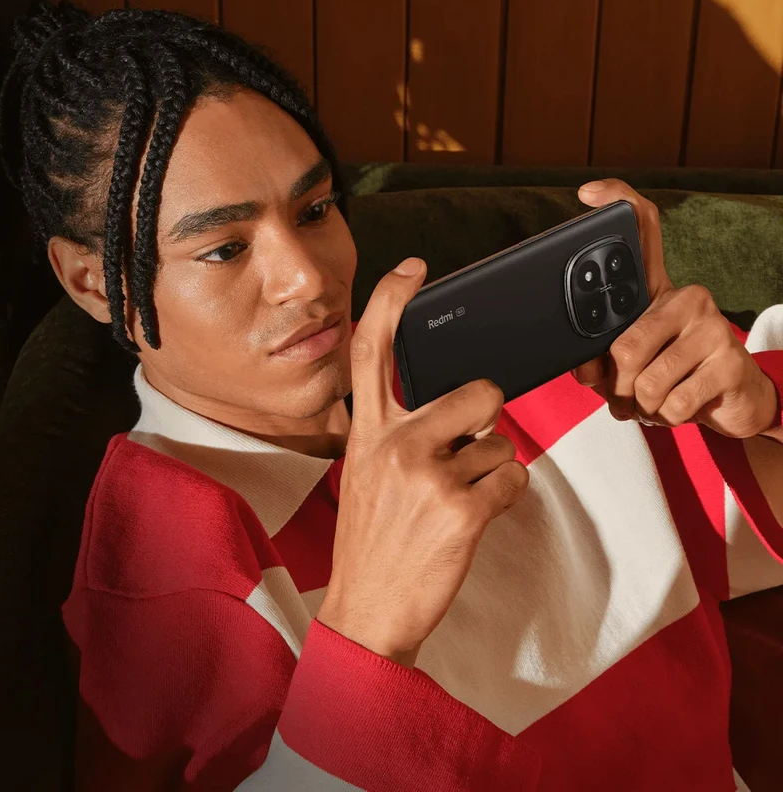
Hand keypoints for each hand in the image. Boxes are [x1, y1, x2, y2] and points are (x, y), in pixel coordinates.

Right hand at [317, 257, 529, 667]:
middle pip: (477, 391)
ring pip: (501, 444)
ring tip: (456, 501)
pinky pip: (514, 479)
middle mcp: (395, 444)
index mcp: (367, 432)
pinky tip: (473, 518)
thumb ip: (397, 431)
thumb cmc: (372, 540)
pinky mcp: (463, 510)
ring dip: (491, 471)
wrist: (367, 610)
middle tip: (470, 445)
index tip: (414, 269)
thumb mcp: (365, 474)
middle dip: (489, 416)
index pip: (372, 350)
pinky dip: (504, 497)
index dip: (392, 302)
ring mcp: (429, 475)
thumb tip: (459, 403)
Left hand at [571, 179, 779, 439]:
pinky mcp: (730, 363)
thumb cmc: (671, 375)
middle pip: (622, 348)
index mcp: (658, 292)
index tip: (585, 194)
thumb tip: (586, 370)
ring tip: (655, 401)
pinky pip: (673, 403)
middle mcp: (688, 298)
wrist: (731, 402)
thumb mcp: (630, 365)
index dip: (616, 205)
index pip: (643, 234)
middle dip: (615, 388)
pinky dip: (666, 418)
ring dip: (641, 407)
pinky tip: (680, 407)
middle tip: (625, 395)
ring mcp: (711, 328)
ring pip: (645, 383)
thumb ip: (600, 363)